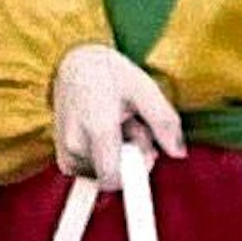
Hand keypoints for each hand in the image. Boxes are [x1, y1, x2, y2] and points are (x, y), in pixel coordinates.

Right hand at [52, 44, 185, 189]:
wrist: (75, 63)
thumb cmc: (109, 73)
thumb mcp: (144, 88)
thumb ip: (164, 121)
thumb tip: (178, 153)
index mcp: (97, 128)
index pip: (113, 177)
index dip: (135, 173)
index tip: (148, 157)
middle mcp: (76, 144)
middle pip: (116, 175)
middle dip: (133, 157)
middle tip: (134, 126)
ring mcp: (66, 152)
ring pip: (105, 174)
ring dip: (119, 156)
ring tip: (118, 125)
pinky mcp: (64, 157)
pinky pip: (93, 172)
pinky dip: (104, 159)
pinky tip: (107, 134)